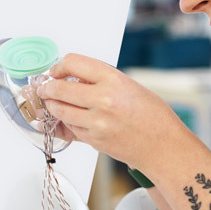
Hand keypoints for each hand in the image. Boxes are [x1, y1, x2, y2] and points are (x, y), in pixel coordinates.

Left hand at [36, 53, 190, 172]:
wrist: (163, 146)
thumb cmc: (154, 117)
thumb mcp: (131, 86)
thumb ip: (103, 81)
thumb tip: (76, 78)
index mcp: (114, 80)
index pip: (73, 63)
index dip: (59, 66)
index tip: (57, 71)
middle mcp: (103, 99)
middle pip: (60, 88)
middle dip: (49, 87)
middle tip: (46, 88)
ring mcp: (97, 122)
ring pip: (60, 110)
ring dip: (53, 105)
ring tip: (53, 103)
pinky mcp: (94, 140)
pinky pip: (71, 127)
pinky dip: (67, 122)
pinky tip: (71, 118)